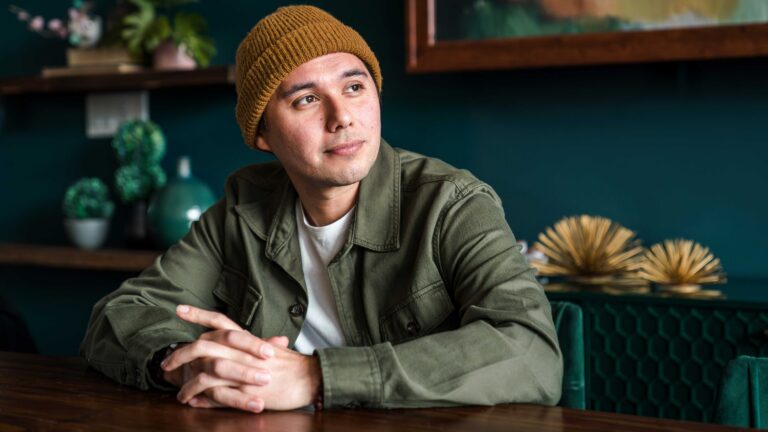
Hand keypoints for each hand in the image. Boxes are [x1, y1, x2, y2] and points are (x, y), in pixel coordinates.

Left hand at [163, 305, 321, 411]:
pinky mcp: (243, 391)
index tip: (179, 311)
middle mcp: (240, 352)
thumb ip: (266, 346)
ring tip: (178, 393)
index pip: (219, 322)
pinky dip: (201, 399)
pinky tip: (193, 402)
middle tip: (166, 361)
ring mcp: (240, 371)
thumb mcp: (277, 351)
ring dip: (187, 384)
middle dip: (180, 353)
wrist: (309, 379)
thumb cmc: (295, 366)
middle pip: (203, 346)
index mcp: (247, 340)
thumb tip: (271, 342)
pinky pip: (215, 394)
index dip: (198, 314)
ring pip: (204, 373)